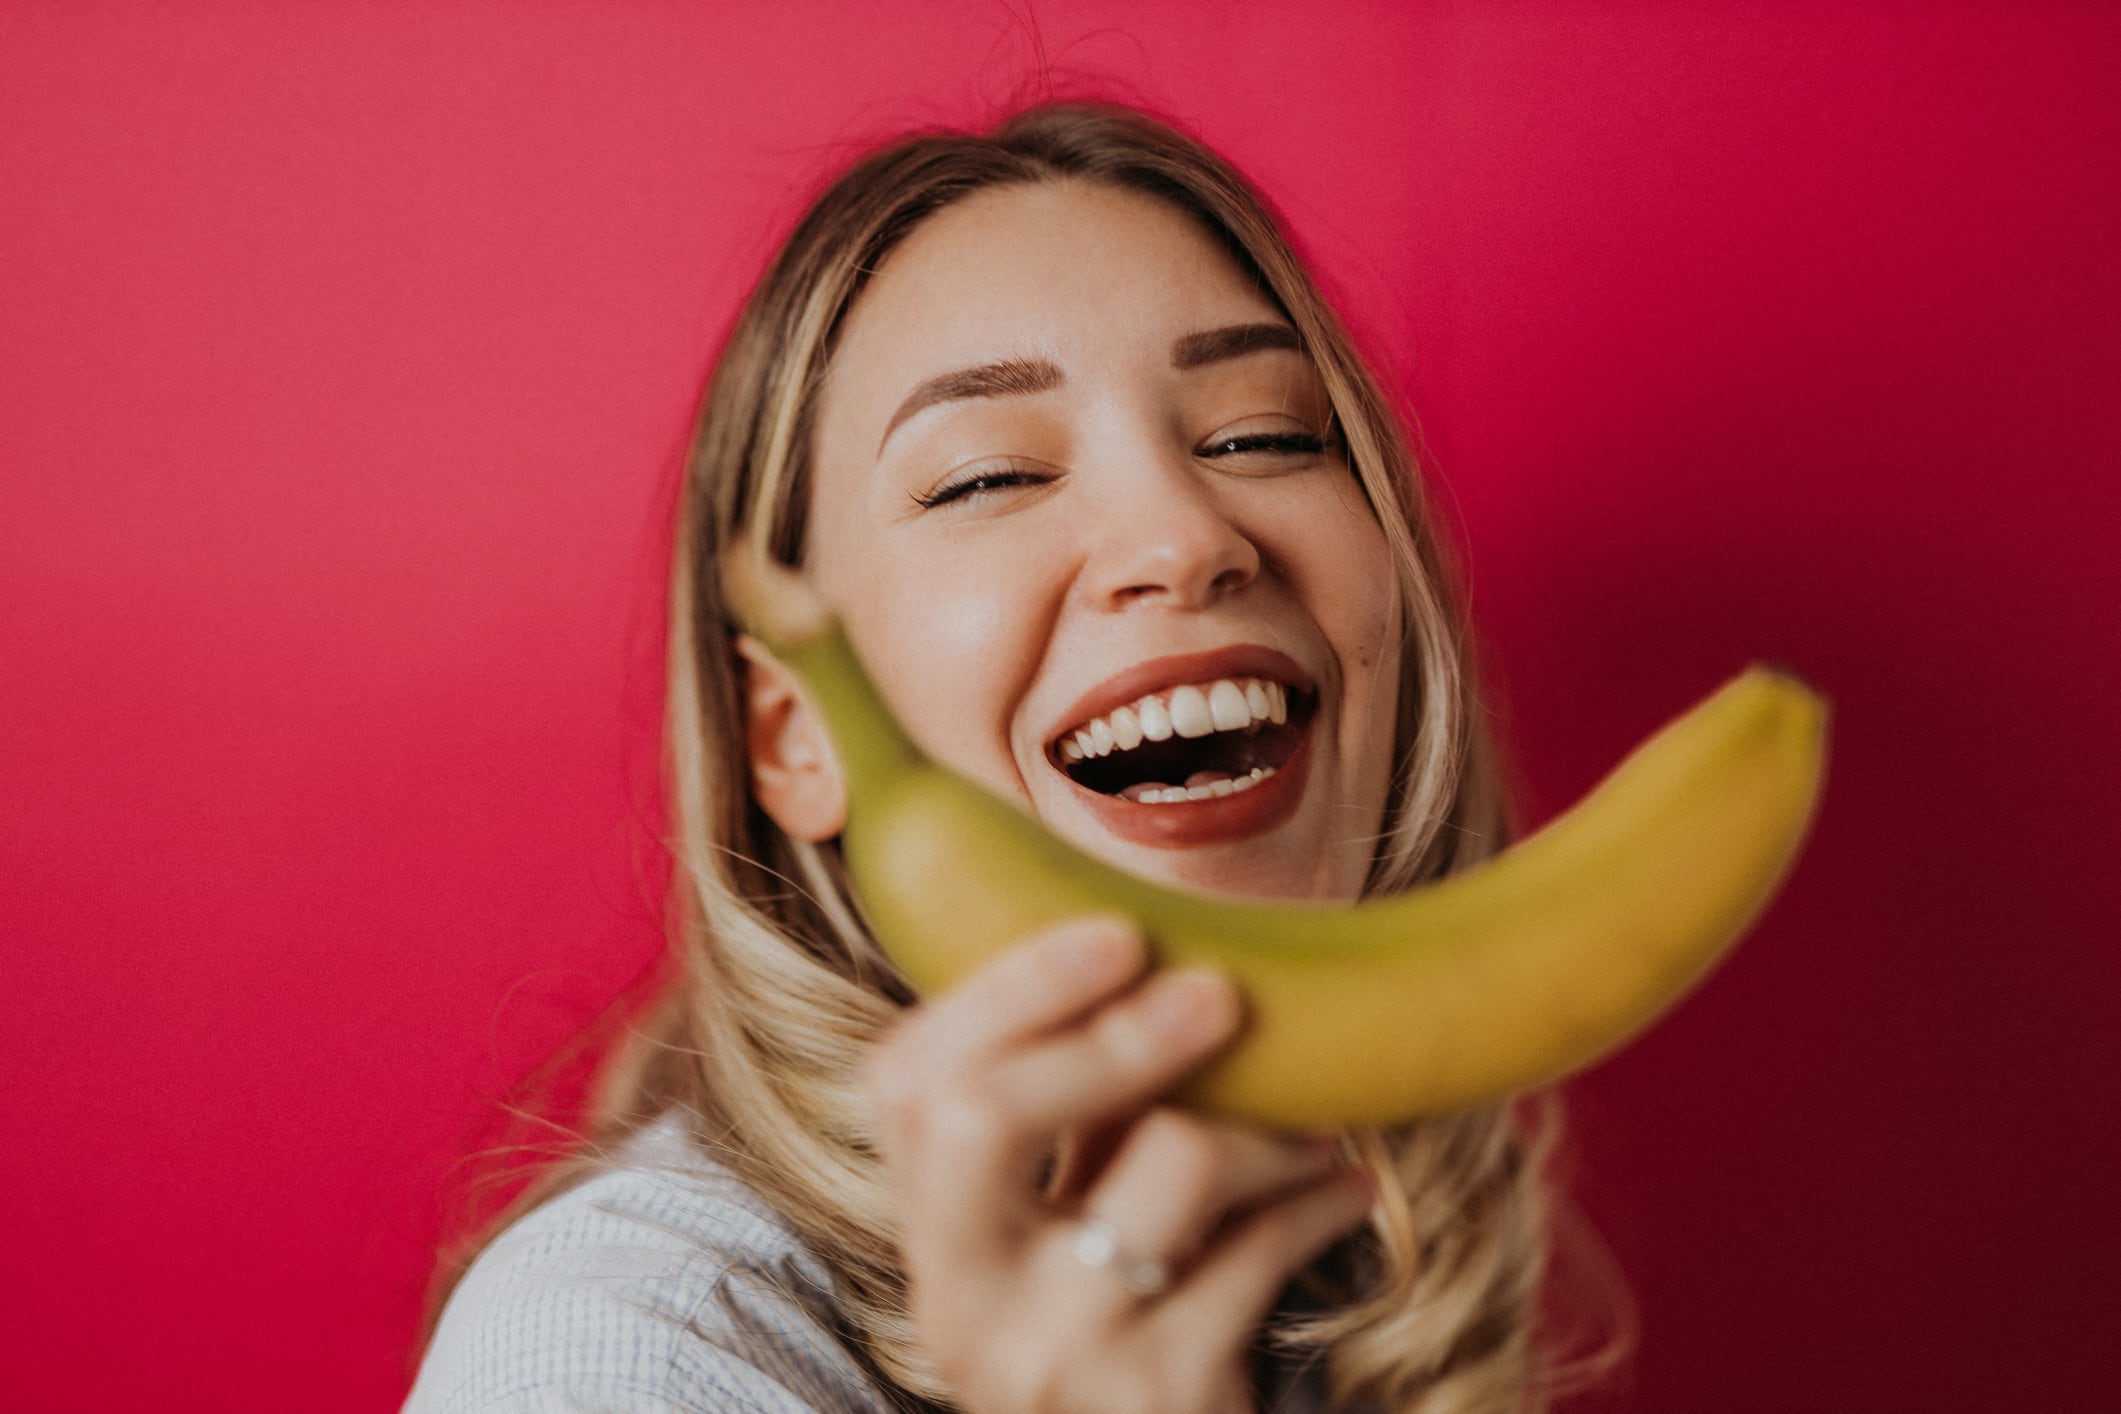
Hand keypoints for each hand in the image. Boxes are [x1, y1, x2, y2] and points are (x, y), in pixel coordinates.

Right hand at [862, 916, 1375, 1413]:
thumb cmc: (1120, 1341)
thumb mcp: (1059, 1240)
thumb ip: (1066, 1127)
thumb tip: (1143, 963)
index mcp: (931, 1239)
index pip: (908, 1082)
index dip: (1005, 990)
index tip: (1116, 935)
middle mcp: (964, 1299)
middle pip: (987, 1111)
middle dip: (1113, 1030)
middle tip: (1218, 995)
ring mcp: (1055, 1352)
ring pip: (1170, 1157)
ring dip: (1265, 1131)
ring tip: (1314, 1132)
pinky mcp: (1159, 1394)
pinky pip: (1261, 1246)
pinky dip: (1318, 1203)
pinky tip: (1345, 1189)